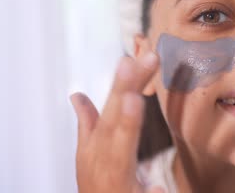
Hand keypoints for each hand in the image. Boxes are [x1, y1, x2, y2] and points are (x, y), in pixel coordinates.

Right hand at [71, 52, 163, 192]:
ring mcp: (112, 174)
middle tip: (131, 62)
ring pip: (119, 147)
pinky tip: (157, 186)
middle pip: (113, 116)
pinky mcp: (124, 192)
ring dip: (124, 124)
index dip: (122, 81)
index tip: (132, 56)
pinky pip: (137, 190)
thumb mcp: (86, 148)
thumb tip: (77, 95)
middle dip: (122, 88)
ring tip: (132, 99)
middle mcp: (102, 153)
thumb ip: (86, 121)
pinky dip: (147, 188)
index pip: (113, 103)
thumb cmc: (95, 179)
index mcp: (98, 140)